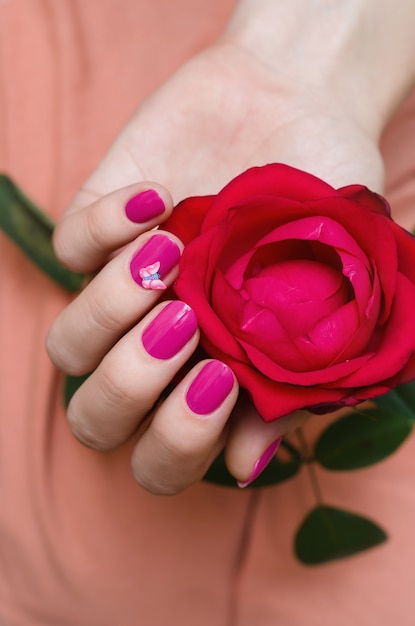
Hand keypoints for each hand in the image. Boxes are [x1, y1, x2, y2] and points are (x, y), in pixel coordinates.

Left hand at [47, 41, 383, 493]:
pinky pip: (67, 249)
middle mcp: (159, 347)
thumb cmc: (326, 208)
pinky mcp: (95, 229)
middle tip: (184, 321)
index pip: (163, 457)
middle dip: (129, 384)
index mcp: (210, 380)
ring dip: (108, 310)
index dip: (180, 439)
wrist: (297, 107)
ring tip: (171, 254)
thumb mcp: (331, 296)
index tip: (224, 378)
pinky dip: (105, 229)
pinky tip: (158, 198)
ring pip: (65, 347)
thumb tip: (246, 466)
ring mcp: (122, 292)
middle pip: (96, 418)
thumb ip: (290, 387)